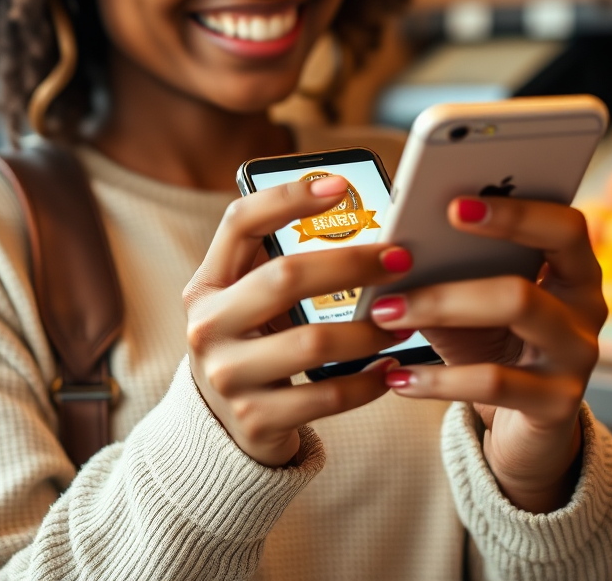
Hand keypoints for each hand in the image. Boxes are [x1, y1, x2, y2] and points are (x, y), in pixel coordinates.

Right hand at [182, 174, 411, 466]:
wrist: (222, 426)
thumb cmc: (254, 341)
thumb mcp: (249, 299)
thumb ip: (283, 261)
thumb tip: (367, 221)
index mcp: (208, 283)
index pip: (240, 222)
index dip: (288, 198)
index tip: (340, 185)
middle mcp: (209, 326)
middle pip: (285, 278)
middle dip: (352, 264)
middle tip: (400, 259)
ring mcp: (228, 377)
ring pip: (312, 343)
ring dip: (369, 329)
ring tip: (404, 319)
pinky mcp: (255, 420)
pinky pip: (325, 397)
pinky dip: (367, 382)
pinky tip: (391, 368)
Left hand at [368, 196, 604, 513]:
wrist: (522, 424)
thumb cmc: (493, 344)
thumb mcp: (470, 303)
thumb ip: (447, 269)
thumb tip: (394, 246)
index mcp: (573, 266)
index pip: (565, 225)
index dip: (516, 212)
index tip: (454, 205)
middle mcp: (587, 307)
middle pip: (529, 279)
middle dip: (455, 275)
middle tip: (400, 265)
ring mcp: (577, 356)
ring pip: (515, 317)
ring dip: (441, 309)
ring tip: (386, 313)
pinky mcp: (558, 405)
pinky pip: (494, 384)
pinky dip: (438, 379)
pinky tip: (399, 378)